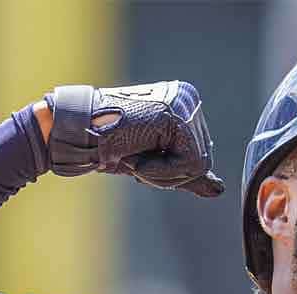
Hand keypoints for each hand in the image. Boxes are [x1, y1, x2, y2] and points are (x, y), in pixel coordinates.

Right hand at [45, 81, 224, 197]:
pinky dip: (160, 171)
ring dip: (162, 173)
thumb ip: (185, 174)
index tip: (141, 156)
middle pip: (202, 160)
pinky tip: (137, 154)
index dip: (170, 170)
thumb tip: (219, 191)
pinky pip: (189, 164)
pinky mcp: (176, 116)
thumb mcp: (153, 162)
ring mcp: (183, 104)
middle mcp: (188, 98)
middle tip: (137, 157)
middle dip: (168, 173)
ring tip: (135, 154)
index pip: (198, 156)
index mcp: (185, 105)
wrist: (77, 134)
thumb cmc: (109, 146)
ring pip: (198, 164)